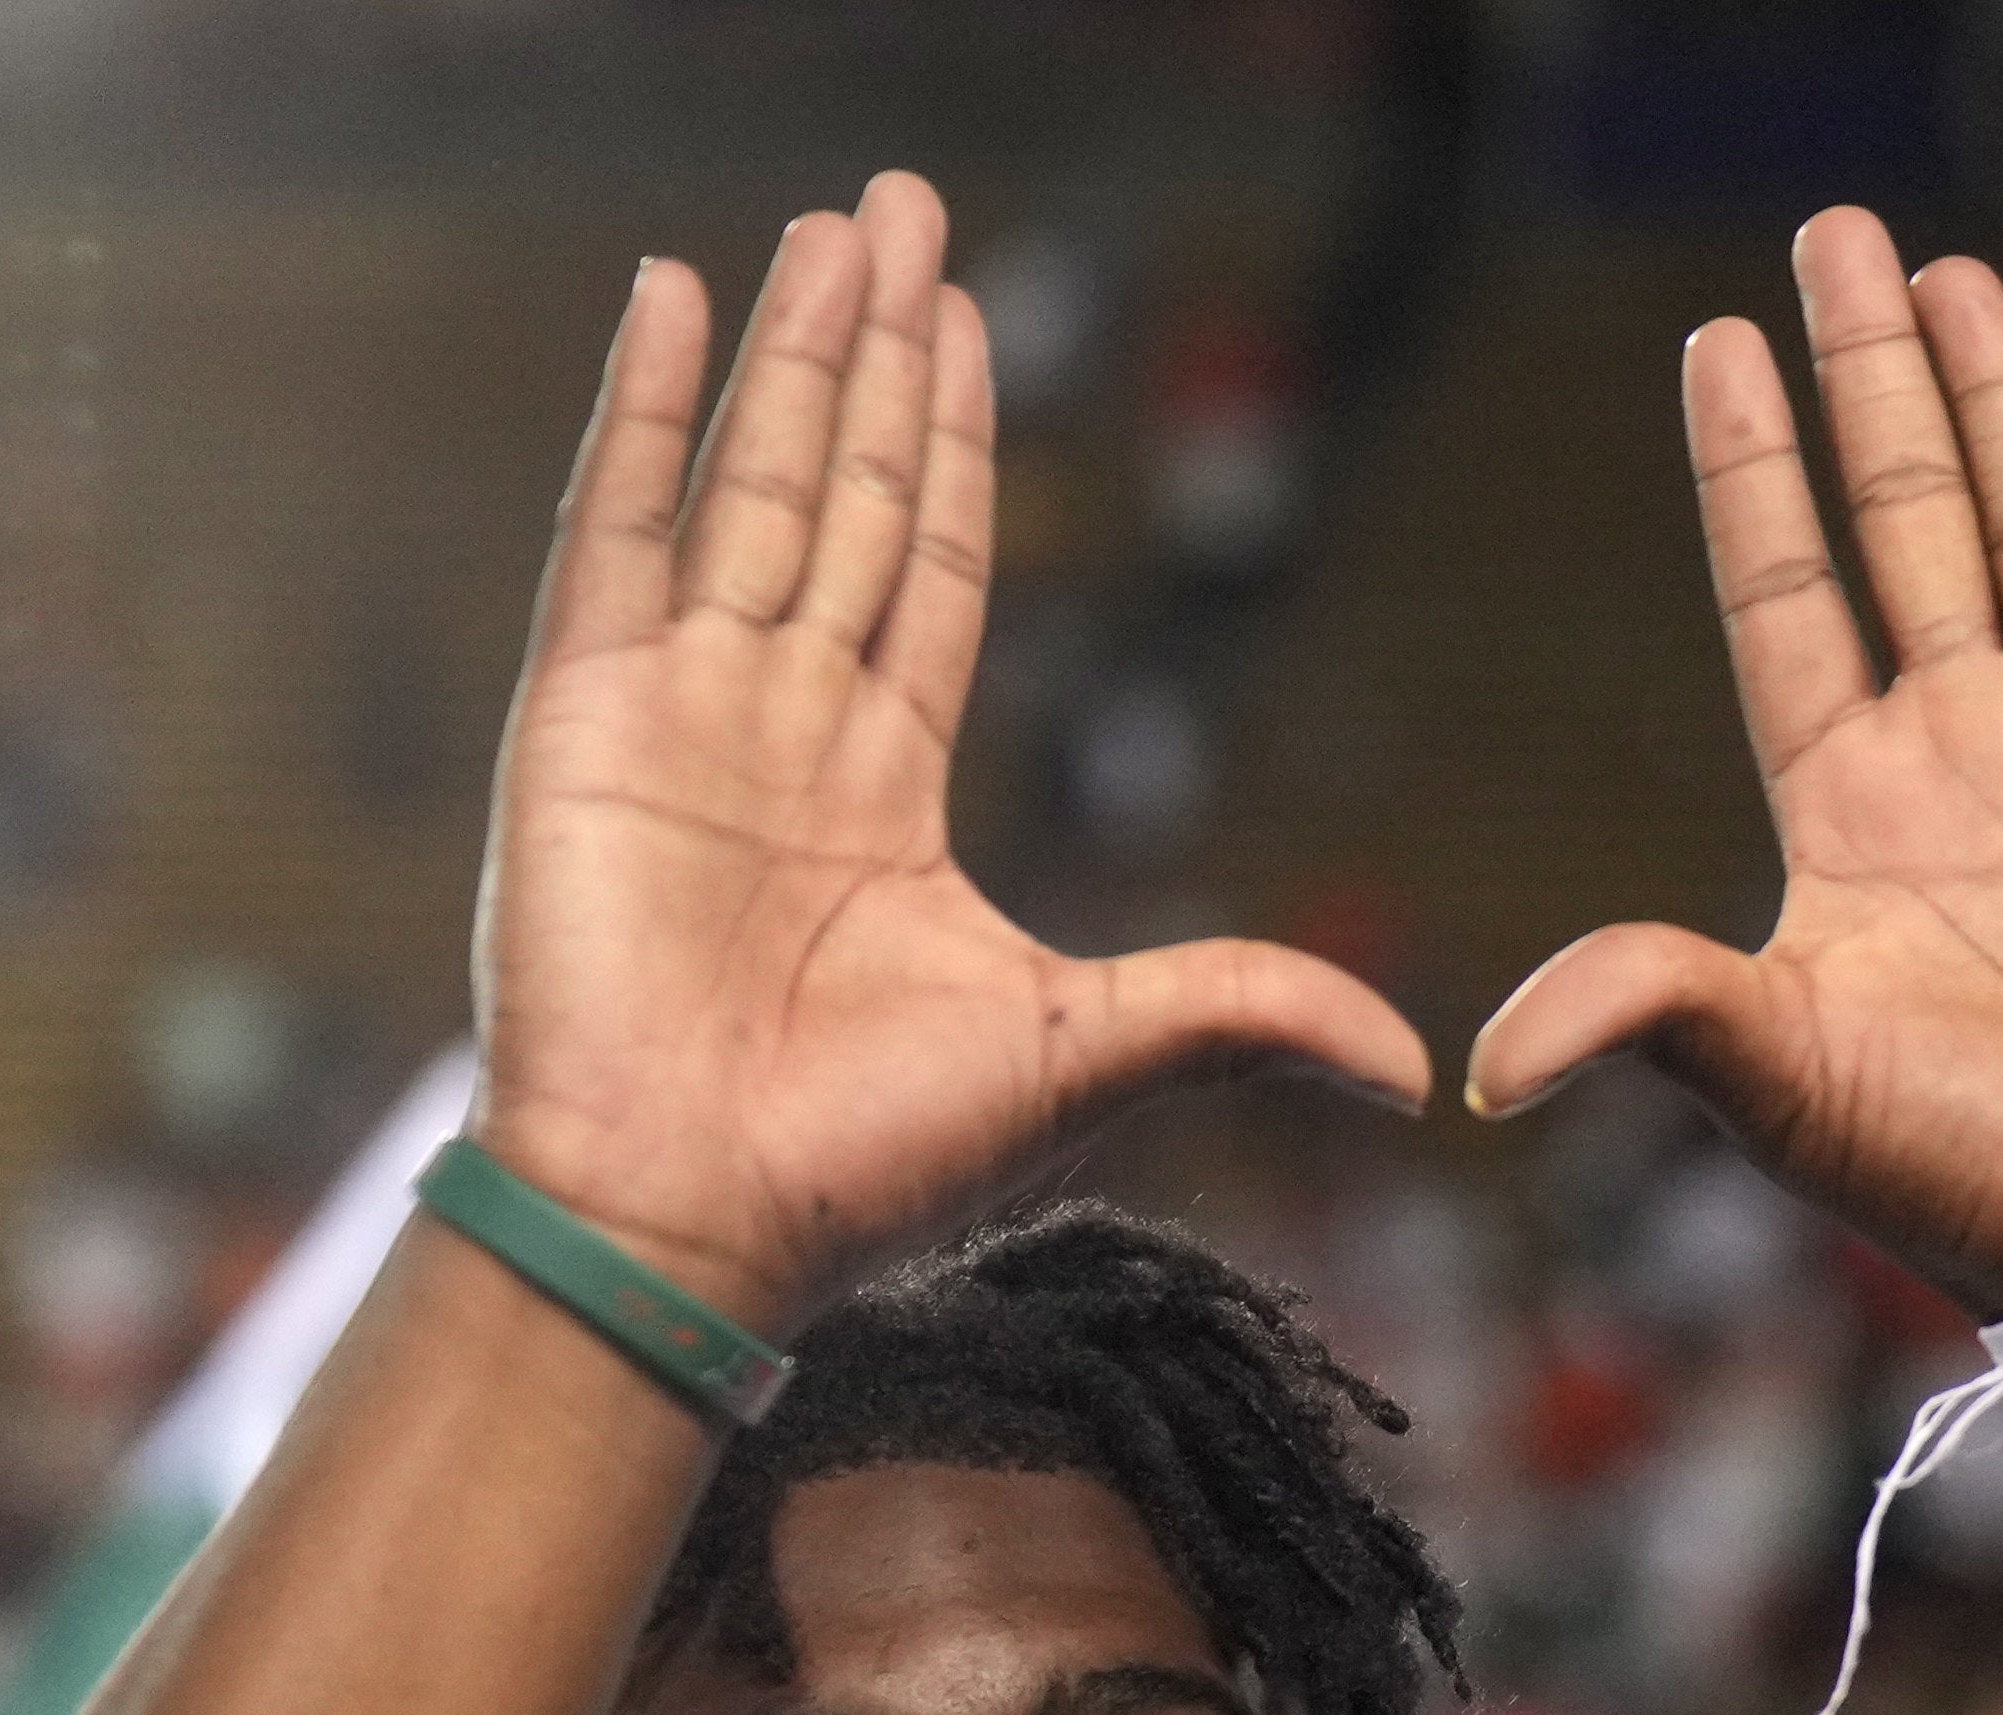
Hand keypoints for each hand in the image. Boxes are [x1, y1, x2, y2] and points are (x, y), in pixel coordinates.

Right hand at [468, 172, 1423, 1318]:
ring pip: (747, 484)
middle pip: (839, 496)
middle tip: (903, 205)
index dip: (947, 444)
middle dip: (875, 352)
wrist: (689, 1221)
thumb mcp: (1093, 1054)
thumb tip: (1420, 1071)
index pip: (926, 570)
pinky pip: (615, 528)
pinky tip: (671, 296)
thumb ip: (1242, 1014)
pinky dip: (640, 411)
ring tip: (833, 225)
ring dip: (789, 351)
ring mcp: (674, 714)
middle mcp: (777, 731)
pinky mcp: (582, 717)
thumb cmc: (865, 1167)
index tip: (969, 319)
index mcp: (881, 794)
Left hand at [1469, 215, 2002, 1306]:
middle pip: (1907, 522)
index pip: (1788, 599)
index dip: (1754, 477)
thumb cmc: (1973, 1180)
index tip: (1716, 348)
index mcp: (1857, 815)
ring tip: (1948, 275)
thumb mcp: (1783, 1083)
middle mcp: (1971, 759)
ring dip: (1994, 402)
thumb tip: (1484, 1066)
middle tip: (1833, 235)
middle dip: (1870, 382)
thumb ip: (1647, 1017)